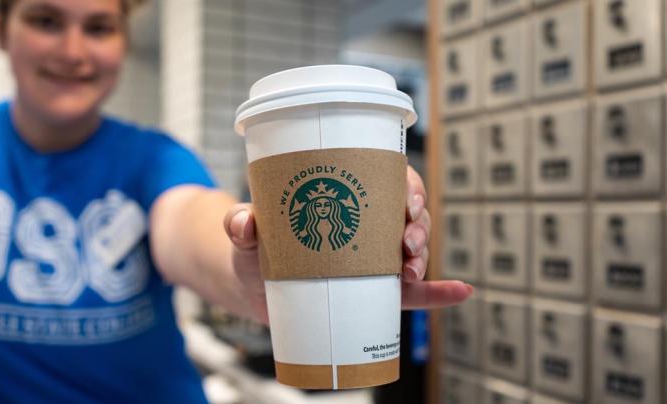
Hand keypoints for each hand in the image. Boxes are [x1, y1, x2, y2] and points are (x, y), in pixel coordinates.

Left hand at [223, 165, 472, 323]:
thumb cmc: (256, 248)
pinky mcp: (372, 294)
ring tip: (412, 270)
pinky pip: (411, 294)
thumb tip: (245, 223)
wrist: (253, 288)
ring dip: (424, 257)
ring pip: (412, 252)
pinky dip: (438, 293)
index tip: (407, 200)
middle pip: (407, 216)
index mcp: (345, 198)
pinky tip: (462, 292)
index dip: (406, 186)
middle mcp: (366, 226)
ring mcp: (372, 260)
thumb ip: (241, 224)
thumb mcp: (246, 233)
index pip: (386, 181)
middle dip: (418, 225)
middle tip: (407, 243)